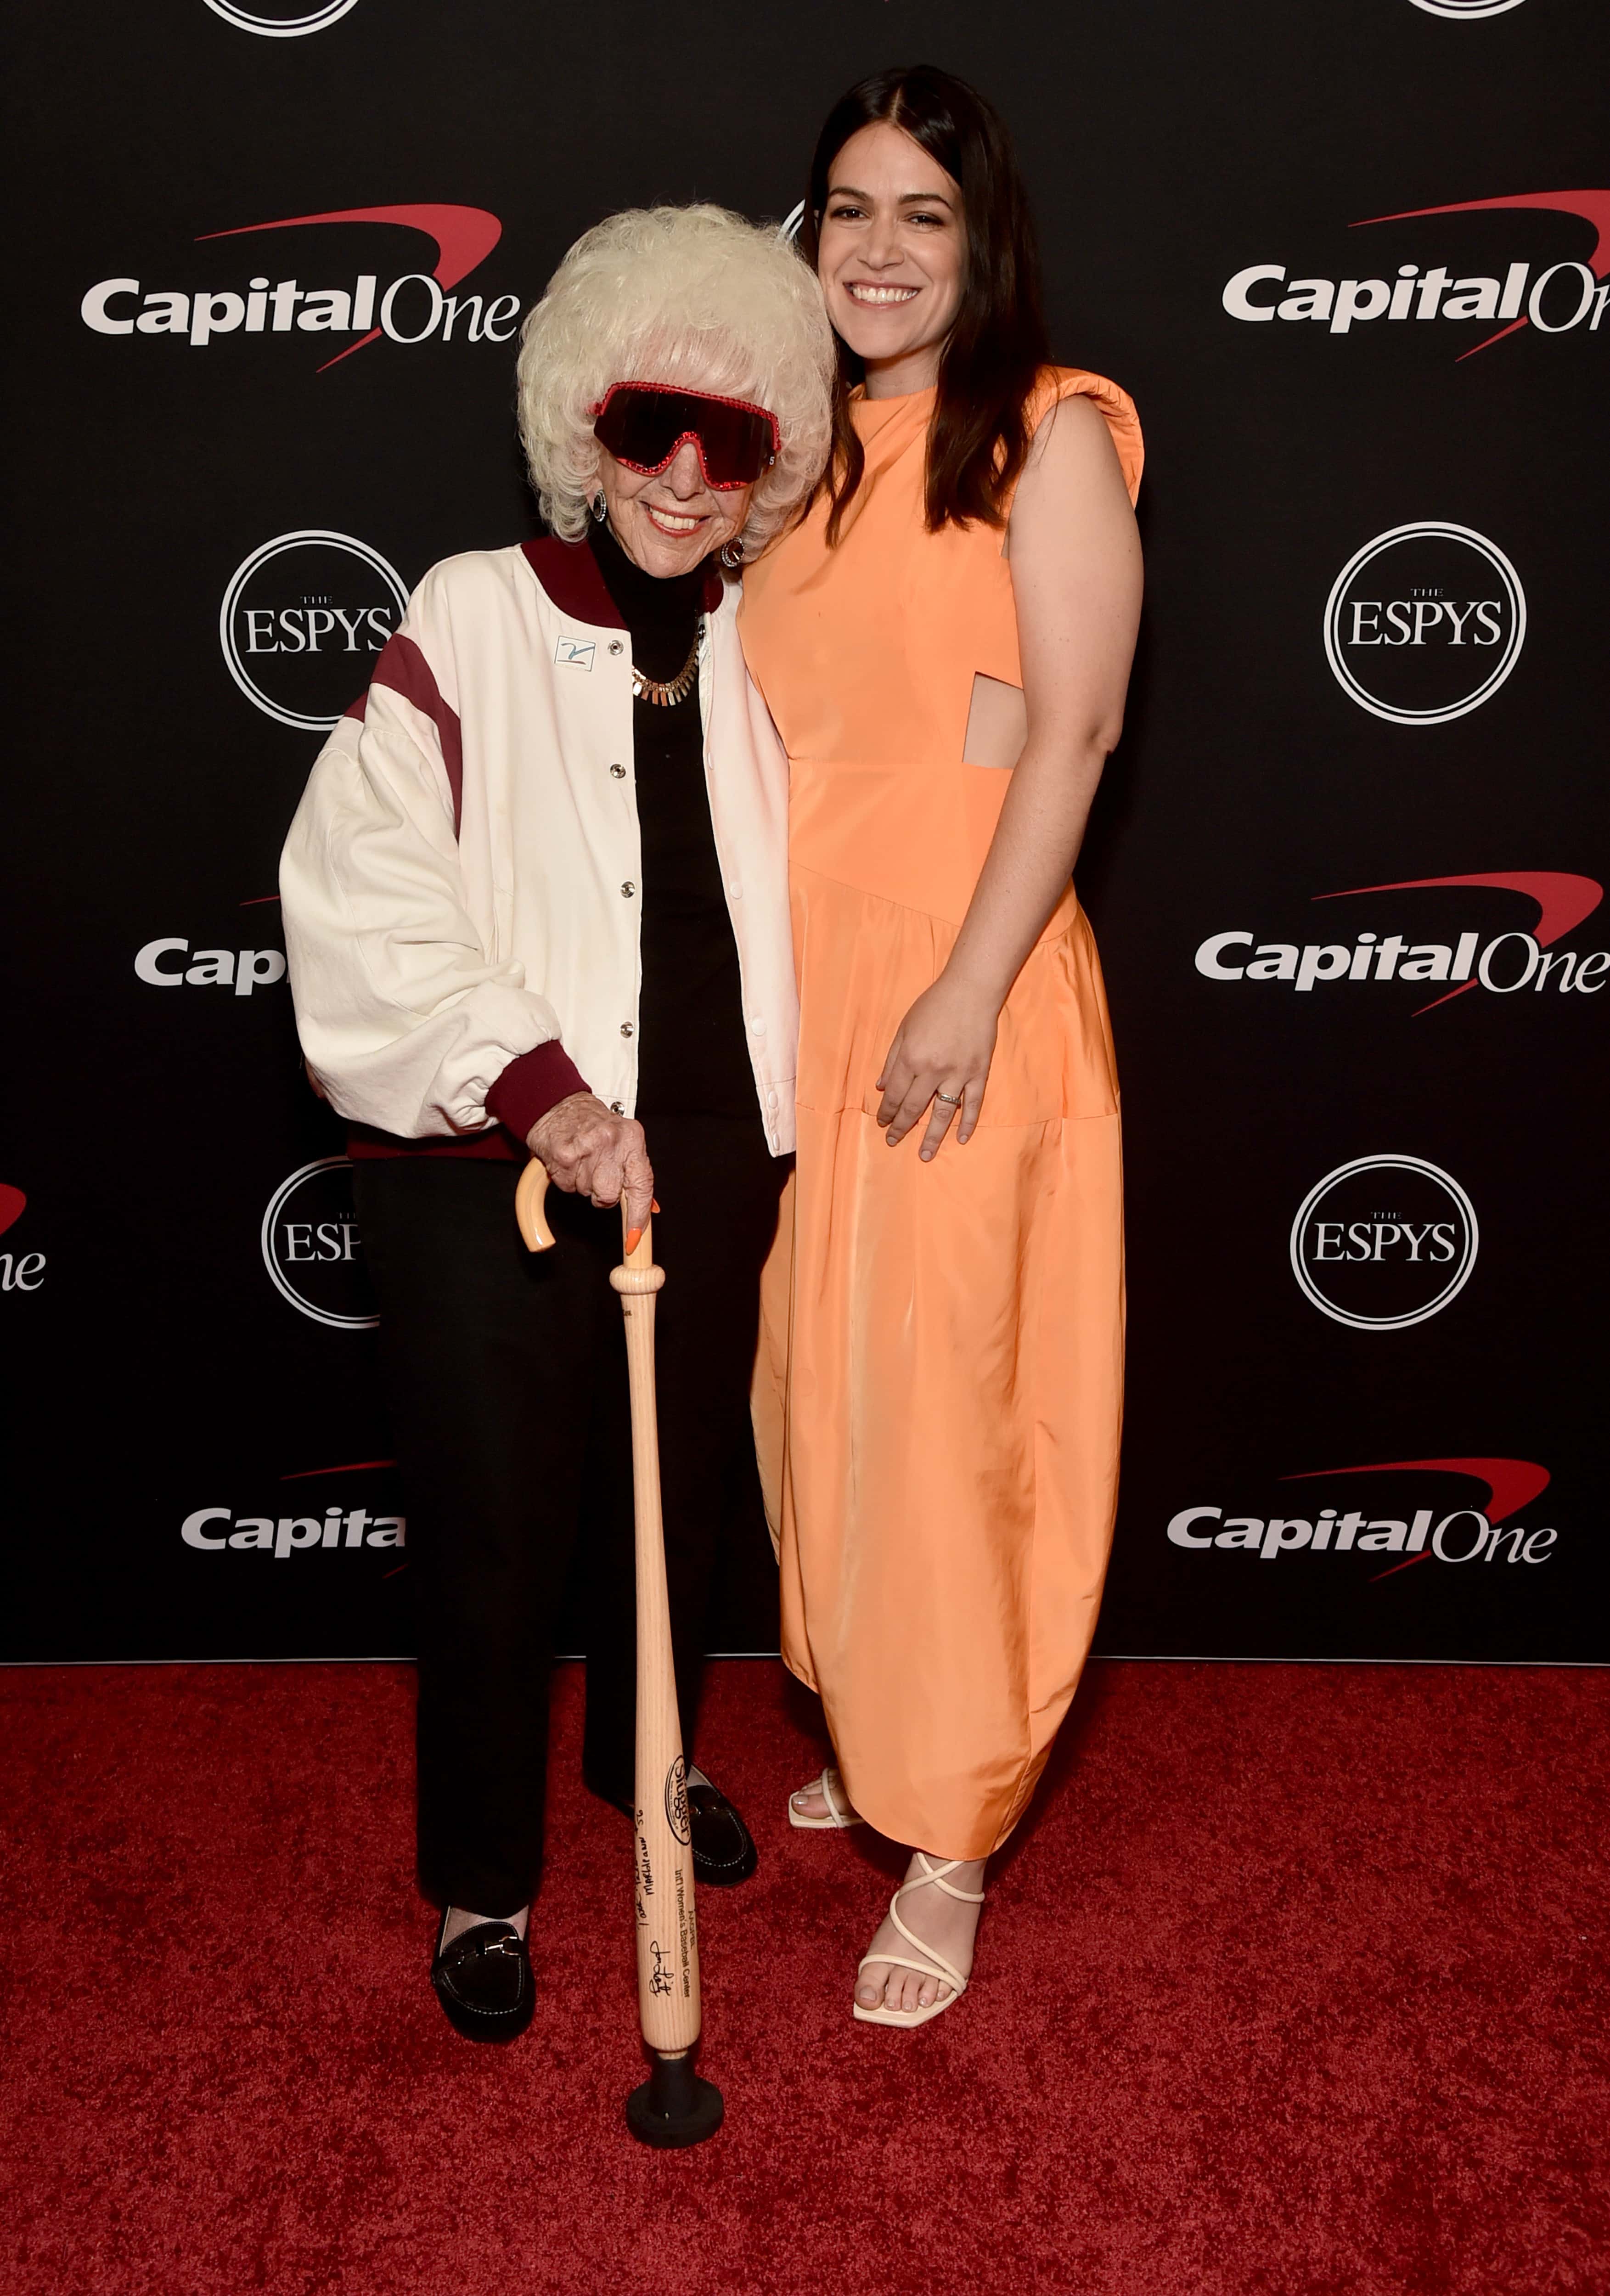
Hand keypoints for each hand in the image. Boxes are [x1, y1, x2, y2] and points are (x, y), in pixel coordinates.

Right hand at [527, 1094, 653, 1231]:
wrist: (555, 1103)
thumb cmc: (590, 1122)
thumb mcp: (622, 1139)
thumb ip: (635, 1172)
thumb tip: (649, 1209)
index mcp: (632, 1137)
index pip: (642, 1185)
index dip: (639, 1215)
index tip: (634, 1236)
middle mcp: (611, 1141)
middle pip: (610, 1195)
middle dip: (602, 1193)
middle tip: (596, 1173)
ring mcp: (586, 1148)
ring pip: (586, 1192)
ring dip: (582, 1183)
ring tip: (581, 1161)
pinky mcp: (563, 1156)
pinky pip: (566, 1186)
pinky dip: (565, 1179)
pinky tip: (567, 1161)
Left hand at [875, 974, 998, 1157]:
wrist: (971, 990)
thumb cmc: (934, 1005)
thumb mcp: (904, 1028)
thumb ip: (892, 1060)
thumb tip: (880, 1088)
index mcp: (911, 1057)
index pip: (894, 1094)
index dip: (886, 1111)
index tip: (882, 1123)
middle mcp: (932, 1070)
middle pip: (913, 1107)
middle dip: (901, 1127)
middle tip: (894, 1142)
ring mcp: (958, 1073)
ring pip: (942, 1113)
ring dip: (932, 1137)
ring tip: (925, 1155)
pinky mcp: (978, 1073)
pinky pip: (973, 1104)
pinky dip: (967, 1123)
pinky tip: (962, 1139)